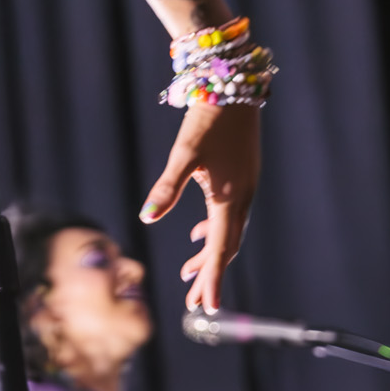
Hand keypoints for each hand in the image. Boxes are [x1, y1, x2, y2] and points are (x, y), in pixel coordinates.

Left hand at [138, 102, 259, 310]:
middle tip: (195, 302)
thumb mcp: (184, 153)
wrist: (233, 84)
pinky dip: (212, 230)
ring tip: (188, 273)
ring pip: (226, 231)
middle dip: (209, 275)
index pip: (219, 249)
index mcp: (229, 198)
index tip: (206, 306)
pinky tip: (196, 233)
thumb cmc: (209, 118)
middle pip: (225, 247)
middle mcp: (241, 197)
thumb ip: (166, 187)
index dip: (212, 279)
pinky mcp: (239, 176)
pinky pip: (227, 214)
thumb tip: (147, 217)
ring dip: (209, 254)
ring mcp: (243, 187)